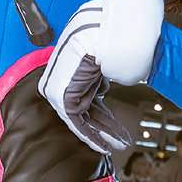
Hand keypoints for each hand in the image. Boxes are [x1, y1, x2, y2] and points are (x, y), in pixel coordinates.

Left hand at [38, 0, 165, 153]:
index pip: (88, 97)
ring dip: (104, 133)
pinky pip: (77, 123)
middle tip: (121, 139)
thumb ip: (101, 75)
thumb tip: (103, 85)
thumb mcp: (107, 59)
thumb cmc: (109, 39)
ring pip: (84, 118)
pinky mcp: (61, 98)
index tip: (115, 127)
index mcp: (74, 67)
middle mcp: (64, 79)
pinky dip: (92, 136)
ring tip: (120, 144)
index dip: (104, 115)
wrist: (102, 35)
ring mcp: (59, 89)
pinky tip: (105, 146)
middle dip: (107, 127)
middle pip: (88, 108)